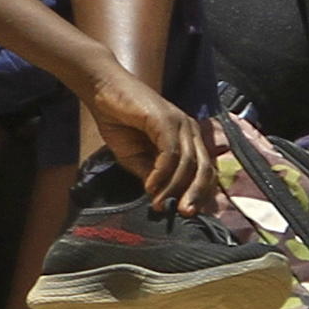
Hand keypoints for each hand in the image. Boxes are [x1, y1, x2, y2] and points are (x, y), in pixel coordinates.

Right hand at [84, 71, 222, 215]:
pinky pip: (171, 152)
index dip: (199, 193)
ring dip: (173, 187)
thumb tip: (162, 200)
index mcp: (188, 139)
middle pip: (204, 167)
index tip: (187, 213)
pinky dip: (162, 173)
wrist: (104, 94)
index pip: (204, 170)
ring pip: (188, 162)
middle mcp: (190, 130)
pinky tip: (151, 186)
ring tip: (159, 203)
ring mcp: (180, 123)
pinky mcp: (166, 119)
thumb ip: (152, 176)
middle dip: (195, 193)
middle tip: (184, 213)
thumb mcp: (136, 159)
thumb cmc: (120, 124)